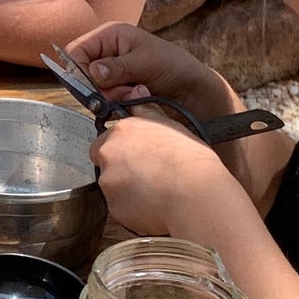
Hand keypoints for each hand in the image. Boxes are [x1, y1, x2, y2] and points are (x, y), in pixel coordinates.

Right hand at [67, 22, 227, 109]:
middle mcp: (106, 54)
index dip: (79, 69)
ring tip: (136, 95)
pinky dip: (117, 105)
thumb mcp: (147, 61)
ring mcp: (111, 75)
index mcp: (110, 36)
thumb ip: (118, 67)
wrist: (194, 91)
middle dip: (100, 87)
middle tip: (124, 91)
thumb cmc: (175, 66)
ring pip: (92, 92)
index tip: (95, 85)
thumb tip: (93, 72)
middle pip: (81, 74)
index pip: (76, 51)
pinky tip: (136, 100)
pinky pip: (103, 103)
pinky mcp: (116, 93)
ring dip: (112, 98)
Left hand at [90, 114, 239, 238]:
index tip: (140, 156)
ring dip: (125, 189)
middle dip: (119, 167)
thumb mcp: (171, 126)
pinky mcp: (113, 207)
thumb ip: (148, 112)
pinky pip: (118, 207)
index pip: (108, 138)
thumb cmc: (190, 161)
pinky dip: (131, 208)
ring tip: (154, 192)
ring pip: (111, 185)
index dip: (125, 148)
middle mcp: (109, 153)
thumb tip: (137, 91)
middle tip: (146, 174)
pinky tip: (153, 206)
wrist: (195, 195)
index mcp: (123, 130)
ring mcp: (108, 181)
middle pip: (104, 161)